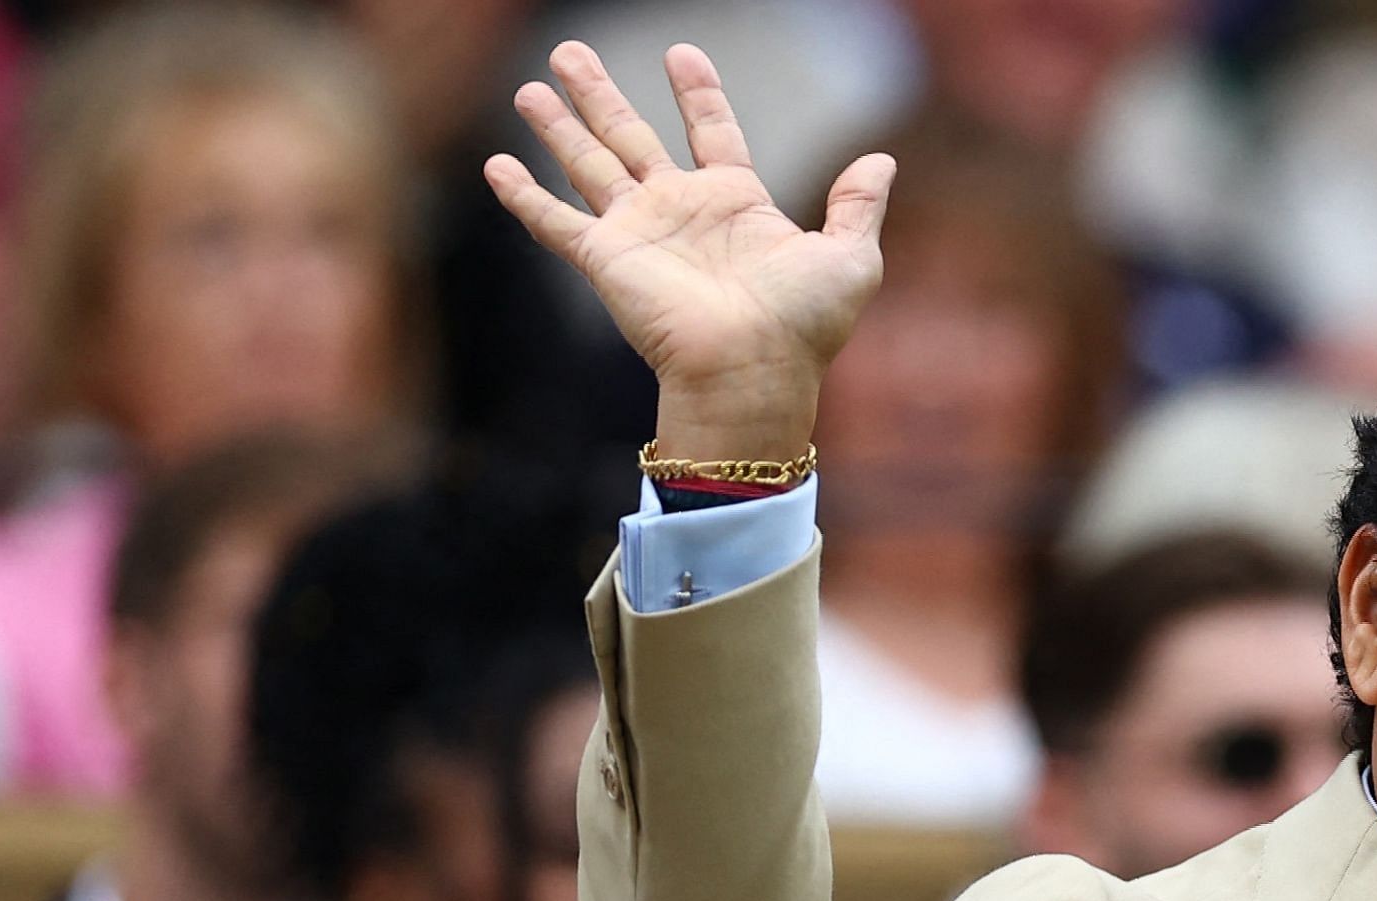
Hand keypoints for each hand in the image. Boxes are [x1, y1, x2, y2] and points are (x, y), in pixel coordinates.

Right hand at [485, 42, 893, 458]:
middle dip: (600, 94)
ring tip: (530, 86)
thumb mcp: (850, 258)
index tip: (679, 53)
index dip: (697, 92)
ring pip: (588, 164)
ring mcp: (639, 233)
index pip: (712, 131)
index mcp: (736, 203)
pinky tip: (495, 165)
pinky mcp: (606, 259)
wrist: (754, 372)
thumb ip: (859, 206)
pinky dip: (523, 195)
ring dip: (557, 126)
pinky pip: (555, 222)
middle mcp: (681, 211)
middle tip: (569, 51)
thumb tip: (881, 159)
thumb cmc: (804, 327)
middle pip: (630, 136)